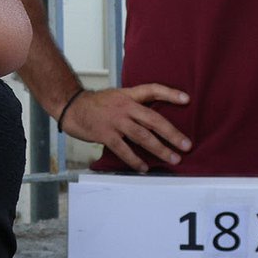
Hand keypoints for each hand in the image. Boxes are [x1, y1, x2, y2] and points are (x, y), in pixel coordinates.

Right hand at [59, 84, 191, 171]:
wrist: (71, 106)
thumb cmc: (95, 104)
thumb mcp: (116, 96)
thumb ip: (133, 104)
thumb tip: (153, 119)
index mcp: (128, 95)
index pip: (152, 90)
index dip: (169, 93)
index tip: (186, 99)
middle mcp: (124, 106)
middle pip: (153, 119)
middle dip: (172, 133)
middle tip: (186, 145)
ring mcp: (115, 121)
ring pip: (142, 136)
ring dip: (160, 149)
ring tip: (173, 158)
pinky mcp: (105, 134)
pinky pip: (124, 149)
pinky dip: (135, 160)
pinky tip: (144, 167)